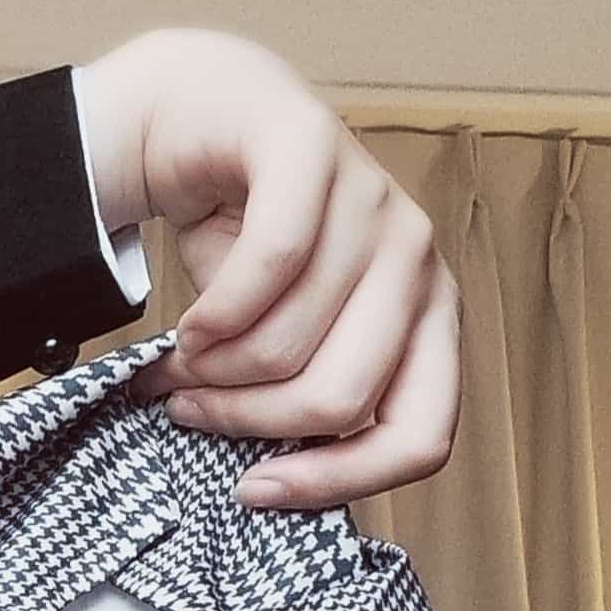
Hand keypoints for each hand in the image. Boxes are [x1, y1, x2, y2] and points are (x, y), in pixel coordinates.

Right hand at [81, 27, 459, 508]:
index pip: (422, 436)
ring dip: (212, 368)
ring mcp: (376, 197)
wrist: (193, 120)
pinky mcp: (316, 148)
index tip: (254, 490)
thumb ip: (301, 397)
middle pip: (341, 400)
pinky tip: (186, 324)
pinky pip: (271, 264)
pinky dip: (212, 313)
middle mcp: (420, 258)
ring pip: (291, 343)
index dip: (337, 482)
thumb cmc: (242, 242)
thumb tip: (270, 483)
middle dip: (248, 419)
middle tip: (193, 407)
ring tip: (182, 358)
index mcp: (429, 319)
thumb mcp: (284, 338)